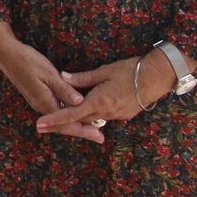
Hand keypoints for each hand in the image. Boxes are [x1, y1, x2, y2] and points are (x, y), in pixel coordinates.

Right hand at [0, 22, 105, 143]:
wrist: (6, 55)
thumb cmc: (27, 61)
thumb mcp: (48, 73)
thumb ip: (64, 89)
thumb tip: (79, 102)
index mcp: (45, 102)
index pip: (66, 122)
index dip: (83, 130)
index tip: (98, 135)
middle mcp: (41, 106)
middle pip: (63, 126)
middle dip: (82, 132)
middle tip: (100, 138)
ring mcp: (38, 102)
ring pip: (59, 120)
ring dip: (75, 126)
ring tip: (92, 129)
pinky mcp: (38, 98)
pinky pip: (55, 113)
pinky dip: (67, 117)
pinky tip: (75, 115)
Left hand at [38, 51, 177, 136]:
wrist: (157, 77)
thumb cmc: (130, 71)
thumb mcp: (104, 71)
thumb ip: (82, 78)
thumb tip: (63, 77)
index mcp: (99, 102)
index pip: (71, 114)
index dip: (54, 119)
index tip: (40, 124)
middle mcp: (106, 113)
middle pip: (79, 121)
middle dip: (61, 123)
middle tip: (44, 125)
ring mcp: (116, 116)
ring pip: (91, 120)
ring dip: (77, 120)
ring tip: (59, 117)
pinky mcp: (124, 115)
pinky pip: (102, 117)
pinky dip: (91, 115)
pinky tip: (85, 109)